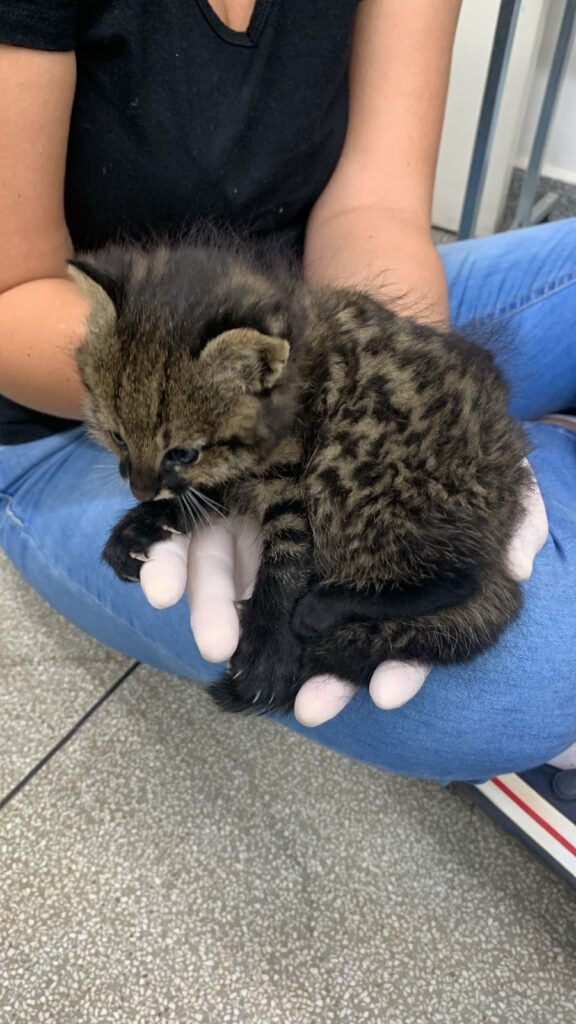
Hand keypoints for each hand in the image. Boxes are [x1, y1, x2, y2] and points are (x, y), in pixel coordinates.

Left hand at [138, 461, 547, 725]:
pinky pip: (189, 530)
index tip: (385, 693)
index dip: (386, 661)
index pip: (377, 622)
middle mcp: (314, 548)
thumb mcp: (483, 461)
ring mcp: (263, 517)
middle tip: (303, 706)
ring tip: (213, 643)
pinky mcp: (222, 487)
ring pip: (239, 578)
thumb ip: (511, 509)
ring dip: (223, 615)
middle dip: (301, 661)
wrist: (357, 352)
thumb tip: (518, 564)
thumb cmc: (424, 420)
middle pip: (303, 614)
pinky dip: (172, 559)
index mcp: (369, 557)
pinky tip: (156, 584)